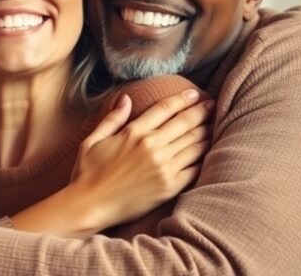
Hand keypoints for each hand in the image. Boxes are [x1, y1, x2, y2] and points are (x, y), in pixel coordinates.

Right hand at [69, 88, 212, 230]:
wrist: (90, 206)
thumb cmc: (87, 173)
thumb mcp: (93, 140)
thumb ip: (112, 118)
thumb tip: (126, 98)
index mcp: (134, 132)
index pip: (165, 109)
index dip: (183, 99)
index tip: (195, 94)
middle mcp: (152, 147)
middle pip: (184, 123)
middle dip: (201, 112)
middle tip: (212, 105)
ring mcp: (163, 167)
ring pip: (193, 144)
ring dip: (206, 132)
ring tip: (213, 125)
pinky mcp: (169, 187)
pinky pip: (193, 168)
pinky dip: (203, 157)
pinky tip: (207, 151)